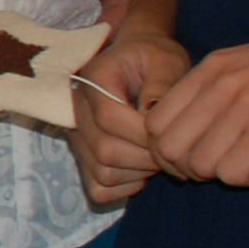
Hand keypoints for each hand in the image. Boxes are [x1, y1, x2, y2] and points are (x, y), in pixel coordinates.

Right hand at [71, 28, 187, 205]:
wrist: (137, 62)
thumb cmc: (154, 59)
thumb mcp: (166, 59)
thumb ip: (162, 83)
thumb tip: (153, 114)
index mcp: (92, 79)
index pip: (109, 118)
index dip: (144, 133)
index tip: (174, 133)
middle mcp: (75, 110)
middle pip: (104, 150)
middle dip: (147, 156)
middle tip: (173, 149)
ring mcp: (76, 137)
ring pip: (102, 172)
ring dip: (140, 171)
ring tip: (160, 155)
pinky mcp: (82, 158)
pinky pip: (98, 188)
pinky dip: (125, 187)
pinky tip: (143, 167)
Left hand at [142, 18, 248, 189]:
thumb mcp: (248, 64)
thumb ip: (214, 91)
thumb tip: (188, 134)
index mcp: (210, 68)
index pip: (154, 121)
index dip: (168, 149)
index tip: (197, 152)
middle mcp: (220, 84)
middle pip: (167, 148)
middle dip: (187, 168)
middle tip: (222, 163)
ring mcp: (245, 106)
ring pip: (197, 166)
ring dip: (221, 173)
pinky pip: (233, 174)